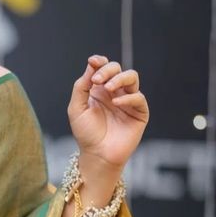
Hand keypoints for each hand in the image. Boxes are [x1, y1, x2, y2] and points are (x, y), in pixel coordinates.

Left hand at [68, 54, 148, 169]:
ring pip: (132, 77)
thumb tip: (91, 65)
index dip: (99, 62)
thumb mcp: (76, 108)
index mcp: (99, 89)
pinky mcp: (139, 112)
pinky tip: (116, 103)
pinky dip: (128, 97)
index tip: (93, 61)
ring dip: (120, 78)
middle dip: (108, 70)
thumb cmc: (86, 133)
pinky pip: (138, 98)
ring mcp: (127, 101)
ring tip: (109, 88)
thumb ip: (81, 87)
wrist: (97, 154)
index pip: (103, 68)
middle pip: (117, 69)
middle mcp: (114, 92)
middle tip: (97, 80)